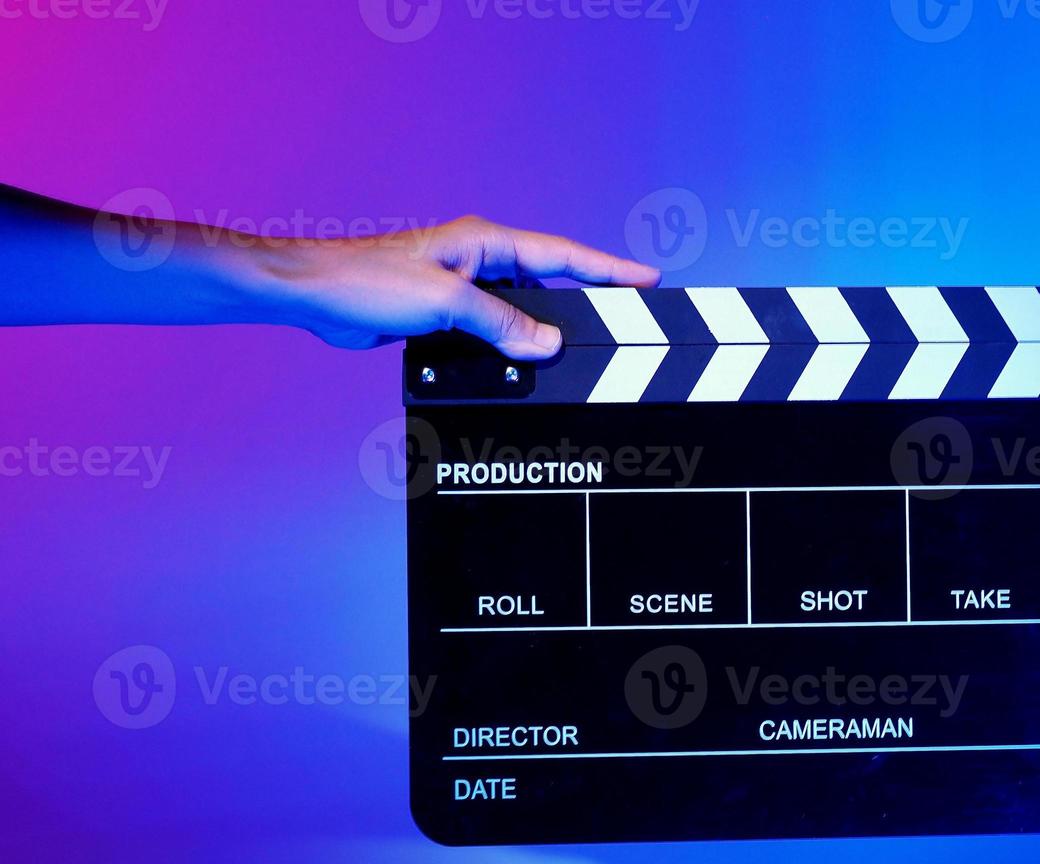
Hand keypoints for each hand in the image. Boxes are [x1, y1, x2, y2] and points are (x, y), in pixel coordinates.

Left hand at [253, 215, 659, 359]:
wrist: (314, 296)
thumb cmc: (367, 282)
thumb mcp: (446, 302)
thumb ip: (501, 322)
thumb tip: (546, 345)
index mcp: (485, 243)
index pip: (563, 256)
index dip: (608, 269)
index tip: (646, 279)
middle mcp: (479, 261)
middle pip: (550, 283)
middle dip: (586, 301)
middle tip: (625, 318)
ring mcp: (463, 287)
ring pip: (521, 310)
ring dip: (541, 330)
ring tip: (581, 348)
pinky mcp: (445, 314)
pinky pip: (493, 329)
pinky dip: (509, 346)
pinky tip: (521, 365)